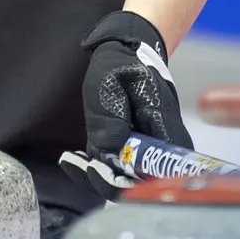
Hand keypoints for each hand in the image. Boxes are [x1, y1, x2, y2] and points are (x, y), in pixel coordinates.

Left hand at [60, 11, 192, 199]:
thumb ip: (110, 119)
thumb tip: (110, 152)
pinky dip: (99, 170)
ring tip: (74, 161)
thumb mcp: (110, 84)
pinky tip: (77, 161)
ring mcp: (151, 151)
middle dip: (107, 182)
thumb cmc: (122, 65)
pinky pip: (120, 170)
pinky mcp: (137, 151)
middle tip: (80, 165)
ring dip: (99, 176)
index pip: (152, 173)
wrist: (128, 53)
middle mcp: (164, 148)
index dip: (124, 181)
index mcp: (165, 132)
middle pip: (140, 184)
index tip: (97, 169)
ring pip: (128, 180)